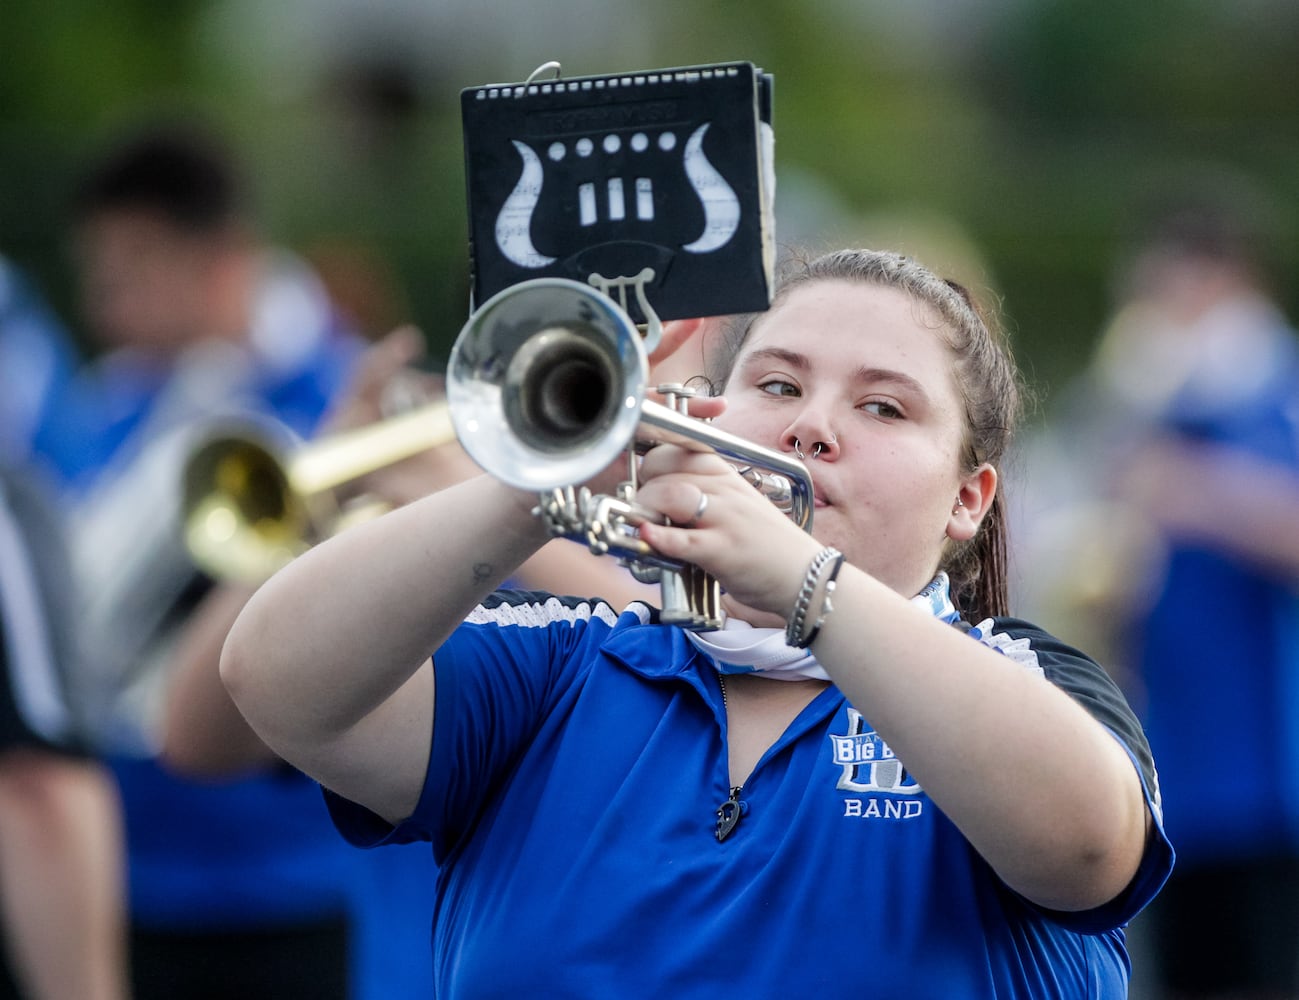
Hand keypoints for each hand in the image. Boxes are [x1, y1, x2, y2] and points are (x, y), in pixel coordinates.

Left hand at [631, 442, 820, 620]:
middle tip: (641, 508)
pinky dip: (660, 537)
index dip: (653, 460)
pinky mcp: (723, 550)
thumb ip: (703, 496)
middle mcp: (725, 490)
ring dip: (646, 507)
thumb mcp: (736, 506)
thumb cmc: (766, 545)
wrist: (805, 577)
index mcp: (726, 476)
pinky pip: (684, 538)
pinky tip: (646, 536)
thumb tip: (660, 498)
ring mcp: (725, 518)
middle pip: (668, 468)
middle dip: (644, 486)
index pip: (680, 447)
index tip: (645, 479)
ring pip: (672, 495)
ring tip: (642, 523)